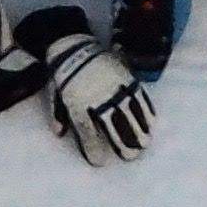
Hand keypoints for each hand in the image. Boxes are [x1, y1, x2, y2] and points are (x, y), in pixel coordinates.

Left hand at [39, 24, 156, 164]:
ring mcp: (114, 86)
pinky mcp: (125, 76)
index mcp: (78, 103)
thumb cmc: (63, 72)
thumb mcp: (54, 93)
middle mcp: (98, 96)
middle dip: (123, 143)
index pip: (88, 131)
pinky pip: (139, 96)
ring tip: (145, 144)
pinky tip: (151, 122)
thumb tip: (59, 133)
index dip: (94, 148)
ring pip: (130, 112)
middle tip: (131, 156)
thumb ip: (58, 114)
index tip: (99, 162)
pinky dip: (146, 110)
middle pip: (114, 125)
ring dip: (139, 129)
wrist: (73, 44)